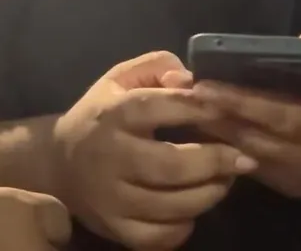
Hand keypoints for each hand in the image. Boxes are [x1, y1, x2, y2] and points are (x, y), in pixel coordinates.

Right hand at [52, 51, 256, 249]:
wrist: (55, 163)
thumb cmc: (101, 115)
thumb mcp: (121, 79)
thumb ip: (157, 67)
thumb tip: (190, 79)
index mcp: (113, 114)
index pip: (156, 107)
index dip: (196, 107)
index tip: (228, 108)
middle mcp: (109, 157)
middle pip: (170, 166)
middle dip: (215, 162)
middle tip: (245, 158)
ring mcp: (110, 198)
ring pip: (170, 207)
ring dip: (209, 194)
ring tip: (227, 180)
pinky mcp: (114, 229)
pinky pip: (158, 237)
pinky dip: (184, 226)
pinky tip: (193, 208)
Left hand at [191, 24, 300, 198]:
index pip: (274, 115)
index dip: (236, 101)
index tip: (203, 85)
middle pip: (249, 139)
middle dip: (213, 116)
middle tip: (180, 93)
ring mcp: (297, 179)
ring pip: (245, 156)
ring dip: (214, 133)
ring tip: (184, 107)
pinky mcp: (290, 187)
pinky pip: (251, 166)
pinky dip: (228, 146)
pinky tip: (205, 126)